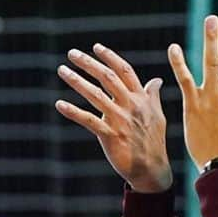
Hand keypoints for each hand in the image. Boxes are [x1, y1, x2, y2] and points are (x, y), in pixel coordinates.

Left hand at [55, 43, 171, 192]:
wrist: (151, 169)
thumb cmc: (153, 143)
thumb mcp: (157, 115)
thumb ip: (153, 96)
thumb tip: (156, 80)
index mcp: (141, 99)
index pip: (124, 71)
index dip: (110, 57)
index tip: (96, 47)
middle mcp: (131, 105)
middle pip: (107, 77)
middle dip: (89, 63)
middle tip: (72, 53)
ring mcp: (120, 120)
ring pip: (95, 95)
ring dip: (77, 81)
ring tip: (62, 70)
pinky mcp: (111, 135)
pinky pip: (88, 120)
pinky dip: (73, 111)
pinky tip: (60, 104)